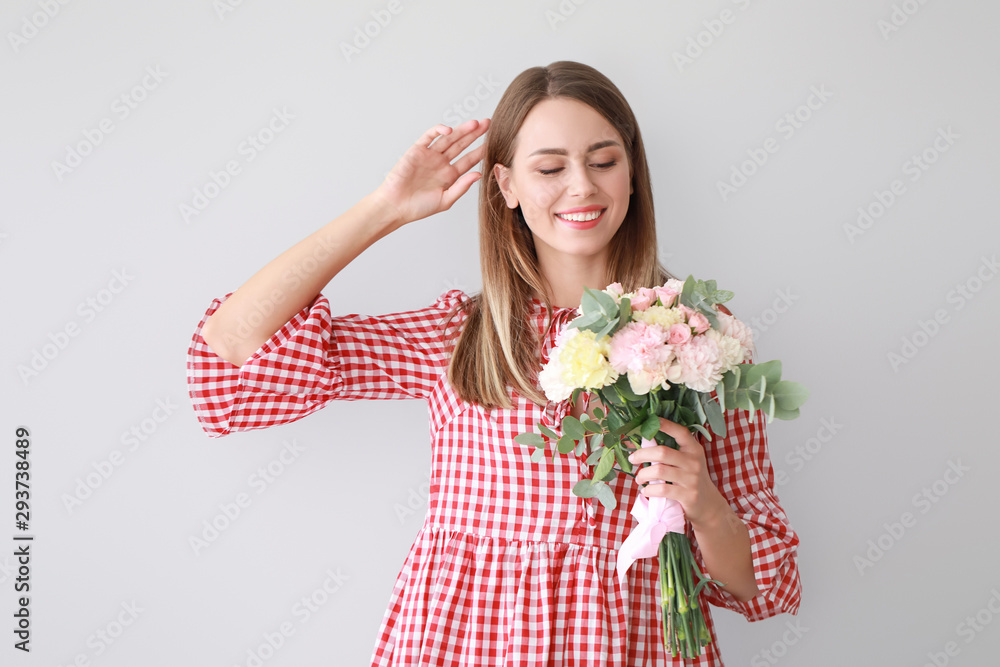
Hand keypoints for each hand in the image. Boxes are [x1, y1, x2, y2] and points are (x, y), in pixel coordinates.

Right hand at [374, 118, 489, 227]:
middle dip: (475, 135)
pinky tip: (449, 130)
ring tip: (475, 124)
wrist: (396, 207)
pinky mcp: (416, 151)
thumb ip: (461, 187)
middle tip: (488, 124)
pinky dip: (438, 131)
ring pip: (448, 139)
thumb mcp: (445, 200)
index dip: (481, 151)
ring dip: (461, 131)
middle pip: (461, 145)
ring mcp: (429, 156)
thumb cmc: (418, 208)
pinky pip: (428, 137)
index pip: (469, 160)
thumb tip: (478, 175)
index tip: (494, 144)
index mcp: (450, 175)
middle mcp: (441, 163)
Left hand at [628, 417, 730, 528]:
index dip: (666, 425)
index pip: (681, 432)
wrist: (708, 505)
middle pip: (662, 452)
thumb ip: (667, 452)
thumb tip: (634, 442)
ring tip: (639, 479)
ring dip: (643, 475)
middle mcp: (694, 462)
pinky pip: (662, 489)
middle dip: (642, 454)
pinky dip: (649, 490)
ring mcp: (692, 479)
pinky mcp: (688, 495)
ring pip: (659, 471)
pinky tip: (646, 491)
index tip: (651, 421)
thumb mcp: (685, 463)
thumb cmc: (690, 479)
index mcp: (694, 449)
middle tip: (632, 459)